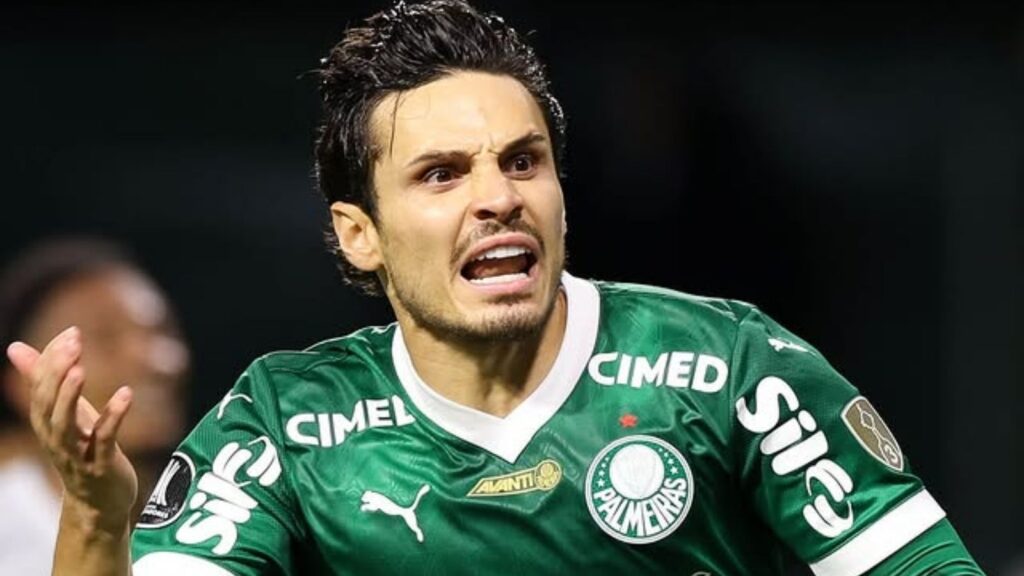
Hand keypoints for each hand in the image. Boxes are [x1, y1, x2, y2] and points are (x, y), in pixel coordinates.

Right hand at [6, 326, 138, 531]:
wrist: (99, 501)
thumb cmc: (82, 450)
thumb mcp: (66, 412)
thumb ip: (43, 381)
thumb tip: (14, 347)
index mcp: (44, 422)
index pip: (41, 387)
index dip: (53, 360)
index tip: (71, 332)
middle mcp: (54, 438)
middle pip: (47, 404)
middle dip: (58, 372)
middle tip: (74, 342)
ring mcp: (76, 454)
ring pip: (65, 425)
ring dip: (70, 396)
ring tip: (81, 368)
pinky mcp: (100, 466)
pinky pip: (104, 440)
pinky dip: (114, 416)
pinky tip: (126, 393)